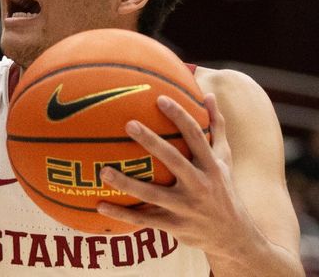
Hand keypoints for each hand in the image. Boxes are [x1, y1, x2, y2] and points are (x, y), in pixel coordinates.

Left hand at [96, 94, 252, 254]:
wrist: (234, 237)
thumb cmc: (223, 189)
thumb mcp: (225, 159)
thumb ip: (216, 128)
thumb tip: (208, 95)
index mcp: (211, 166)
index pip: (195, 136)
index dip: (180, 116)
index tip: (160, 98)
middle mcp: (200, 185)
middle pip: (174, 160)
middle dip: (151, 142)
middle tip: (128, 124)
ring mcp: (186, 208)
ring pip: (153, 194)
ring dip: (127, 183)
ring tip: (103, 171)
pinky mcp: (174, 226)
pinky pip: (144, 219)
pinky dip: (121, 214)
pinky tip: (99, 205)